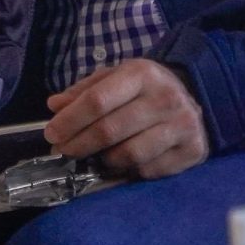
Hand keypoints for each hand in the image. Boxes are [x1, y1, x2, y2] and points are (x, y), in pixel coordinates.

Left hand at [43, 58, 209, 180]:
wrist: (191, 98)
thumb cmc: (143, 89)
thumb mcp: (114, 79)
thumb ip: (84, 92)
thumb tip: (54, 106)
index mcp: (142, 73)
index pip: (97, 100)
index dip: (70, 120)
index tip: (51, 134)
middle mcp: (165, 97)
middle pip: (110, 130)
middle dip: (78, 145)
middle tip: (62, 151)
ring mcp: (182, 125)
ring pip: (129, 155)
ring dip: (103, 160)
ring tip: (94, 157)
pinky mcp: (192, 150)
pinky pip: (148, 170)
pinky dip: (128, 171)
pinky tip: (120, 163)